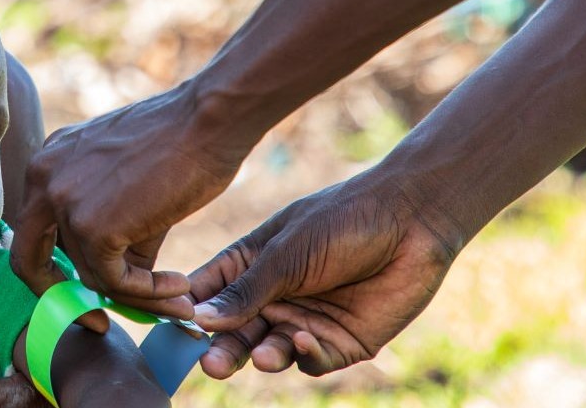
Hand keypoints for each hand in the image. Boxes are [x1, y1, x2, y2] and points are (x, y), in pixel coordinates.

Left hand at [13, 83, 250, 319]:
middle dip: (59, 297)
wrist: (207, 119)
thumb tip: (122, 287)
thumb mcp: (128, 183)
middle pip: (28, 260)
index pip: (35, 229)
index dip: (54, 268)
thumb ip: (113, 231)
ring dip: (136, 295)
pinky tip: (180, 286)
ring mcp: (62, 201)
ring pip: (89, 276)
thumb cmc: (182, 143)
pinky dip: (148, 293)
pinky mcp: (91, 227)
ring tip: (177, 294)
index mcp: (49, 162)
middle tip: (99, 322)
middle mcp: (43, 177)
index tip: (88, 292)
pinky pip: (114, 282)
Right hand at [187, 172, 462, 377]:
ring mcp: (305, 321)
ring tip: (259, 356)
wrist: (411, 222)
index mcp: (251, 266)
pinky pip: (312, 359)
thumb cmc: (341, 221)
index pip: (209, 294)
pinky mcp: (340, 342)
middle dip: (221, 348)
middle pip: (235, 333)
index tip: (174, 327)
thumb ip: (246, 291)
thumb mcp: (286, 253)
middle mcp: (273, 298)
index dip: (189, 312)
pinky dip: (305, 356)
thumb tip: (199, 321)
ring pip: (270, 351)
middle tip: (210, 364)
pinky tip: (305, 341)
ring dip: (261, 356)